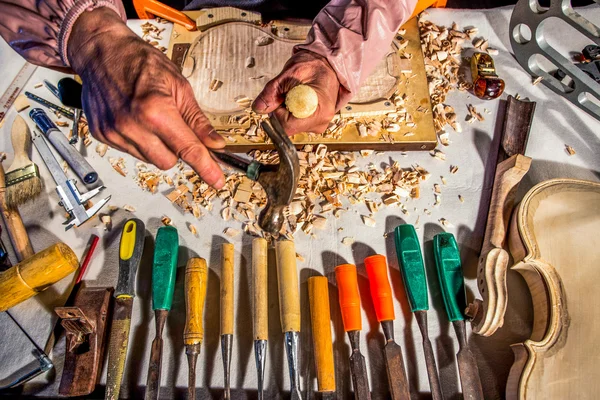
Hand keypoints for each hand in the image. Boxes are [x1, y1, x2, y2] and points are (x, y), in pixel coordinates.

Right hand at [67, 8, 225, 187]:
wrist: (101, 51)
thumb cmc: (140, 61)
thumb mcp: (179, 86)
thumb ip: (197, 120)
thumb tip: (215, 144)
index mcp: (155, 111)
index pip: (187, 149)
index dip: (206, 168)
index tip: (217, 181)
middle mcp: (132, 125)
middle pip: (168, 162)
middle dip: (177, 150)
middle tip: (175, 127)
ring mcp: (114, 132)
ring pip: (149, 159)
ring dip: (157, 146)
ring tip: (151, 118)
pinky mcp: (102, 135)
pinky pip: (130, 151)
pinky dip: (139, 141)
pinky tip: (135, 120)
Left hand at [252, 51, 339, 134]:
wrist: (327, 64)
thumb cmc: (312, 65)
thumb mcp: (288, 74)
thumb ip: (271, 93)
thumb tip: (258, 108)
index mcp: (318, 111)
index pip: (286, 126)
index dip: (277, 112)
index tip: (282, 96)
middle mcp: (321, 122)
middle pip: (288, 128)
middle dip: (282, 111)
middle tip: (290, 93)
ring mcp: (320, 124)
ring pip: (291, 125)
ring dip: (287, 111)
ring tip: (297, 94)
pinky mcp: (316, 122)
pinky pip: (297, 123)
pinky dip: (293, 112)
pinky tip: (299, 100)